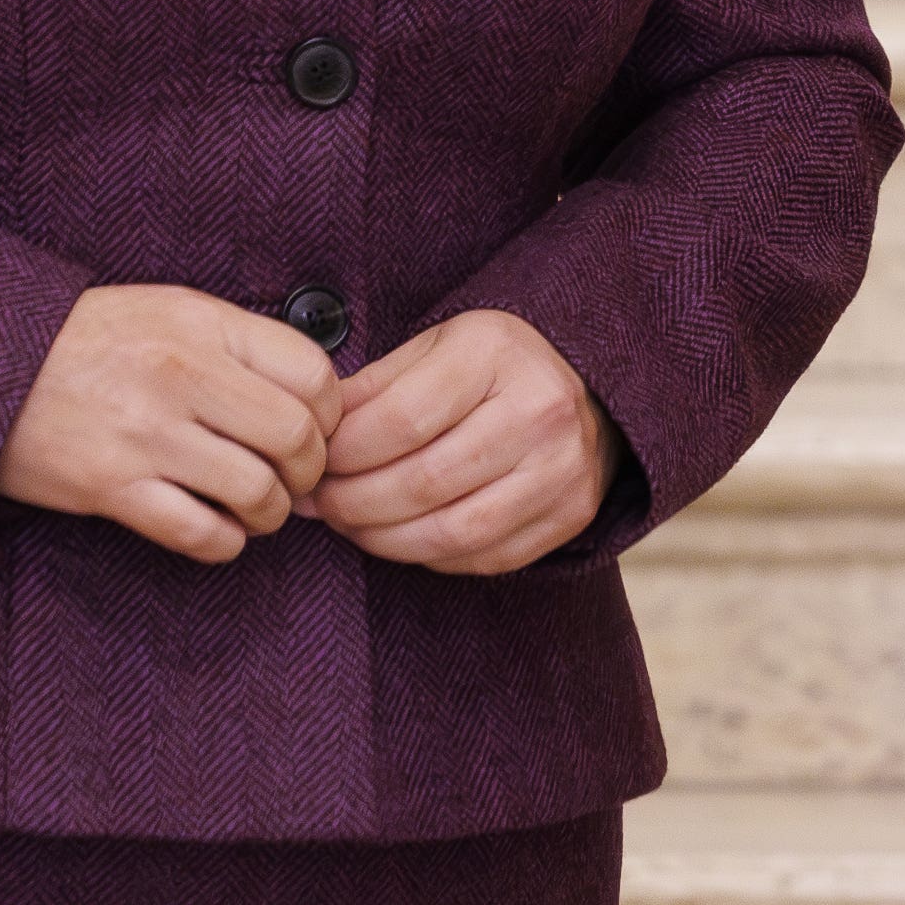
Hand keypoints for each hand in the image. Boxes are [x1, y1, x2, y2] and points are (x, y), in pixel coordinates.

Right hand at [0, 284, 343, 562]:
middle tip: (293, 481)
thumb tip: (313, 397)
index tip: (315, 431)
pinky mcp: (110, 486)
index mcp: (202, 322)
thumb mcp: (168, 313)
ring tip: (254, 509)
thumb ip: (238, 345)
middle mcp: (181, 373)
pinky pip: (199, 533)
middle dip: (308, 471)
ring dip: (269, 514)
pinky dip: (223, 543)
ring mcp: (146, 432)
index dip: (330, 414)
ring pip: (257, 491)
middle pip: (296, 437)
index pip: (314, 373)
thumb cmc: (85, 342)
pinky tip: (217, 531)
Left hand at [303, 309, 623, 573]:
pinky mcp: (571, 513)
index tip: (315, 464)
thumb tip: (314, 438)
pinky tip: (403, 537)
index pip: (399, 421)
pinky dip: (430, 557)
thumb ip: (373, 388)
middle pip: (422, 482)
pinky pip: (484, 557)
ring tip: (351, 525)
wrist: (590, 382)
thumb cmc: (492, 364)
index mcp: (495, 353)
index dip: (343, 455)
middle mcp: (538, 410)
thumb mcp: (433, 347)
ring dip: (383, 540)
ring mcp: (561, 468)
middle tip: (320, 504)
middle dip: (352, 503)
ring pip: (451, 532)